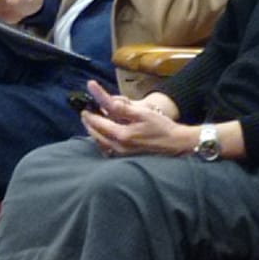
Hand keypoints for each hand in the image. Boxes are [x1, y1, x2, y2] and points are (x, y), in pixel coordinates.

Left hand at [79, 80, 193, 157]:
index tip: (84, 107)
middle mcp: (119, 147)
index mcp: (122, 135)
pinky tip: (104, 134)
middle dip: (89, 123)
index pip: (98, 123)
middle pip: (96, 134)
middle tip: (86, 112)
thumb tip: (107, 101)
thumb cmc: (160, 126)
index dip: (89, 114)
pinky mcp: (125, 157)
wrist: (174, 143)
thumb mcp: (143, 113)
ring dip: (94, 131)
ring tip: (92, 121)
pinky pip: (107, 149)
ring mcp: (122, 154)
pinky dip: (102, 140)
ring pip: (100, 142)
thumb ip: (124, 108)